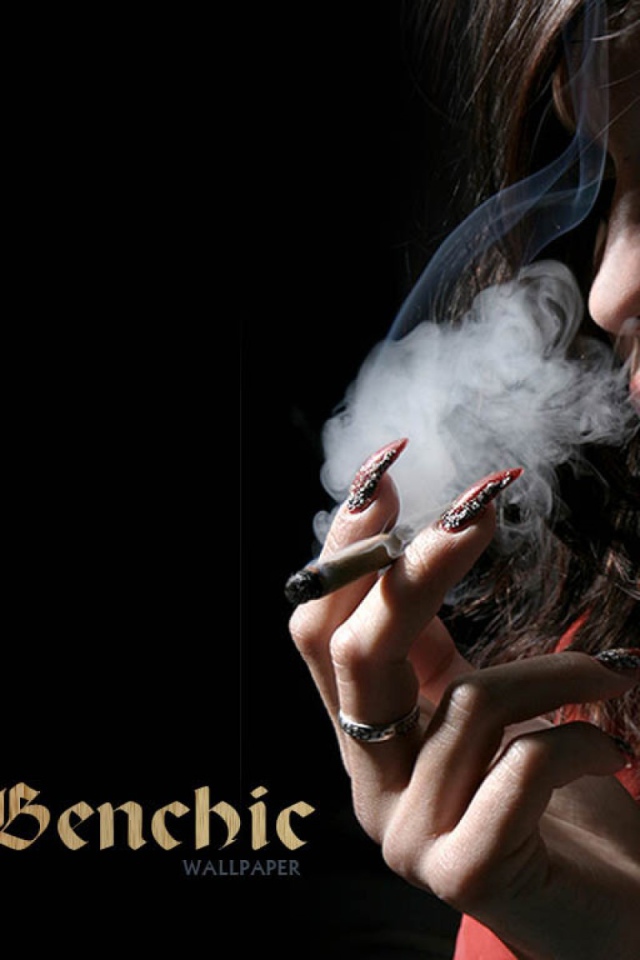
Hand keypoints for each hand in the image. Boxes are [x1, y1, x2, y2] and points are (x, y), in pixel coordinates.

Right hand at [289, 470, 639, 959]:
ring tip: (613, 675)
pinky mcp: (465, 873)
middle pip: (355, 654)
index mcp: (367, 734)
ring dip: (559, 672)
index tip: (384, 474)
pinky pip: (519, 769)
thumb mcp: (479, 712)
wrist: (599, 920)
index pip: (320, 630)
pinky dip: (582, 742)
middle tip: (481, 509)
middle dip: (420, 568)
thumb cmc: (544, 801)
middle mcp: (369, 784)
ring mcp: (407, 834)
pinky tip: (612, 751)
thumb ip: (438, 651)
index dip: (345, 552)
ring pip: (468, 705)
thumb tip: (425, 544)